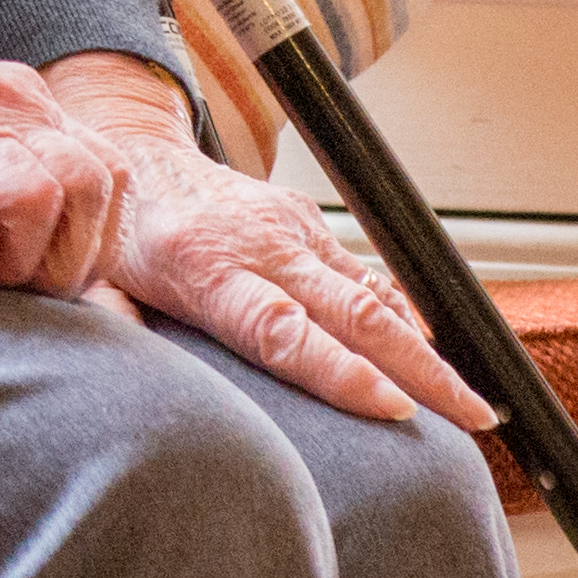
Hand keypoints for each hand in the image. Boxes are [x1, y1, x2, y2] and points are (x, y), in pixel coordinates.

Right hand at [0, 30, 127, 297]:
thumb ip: (28, 184)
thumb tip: (90, 269)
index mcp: (19, 97)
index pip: (112, 171)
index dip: (96, 239)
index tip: (50, 274)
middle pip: (89, 183)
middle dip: (67, 257)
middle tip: (16, 283)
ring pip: (38, 203)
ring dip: (15, 264)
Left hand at [80, 83, 496, 433]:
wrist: (138, 160)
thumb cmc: (118, 240)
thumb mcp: (103, 289)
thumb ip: (122, 334)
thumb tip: (140, 396)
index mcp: (206, 271)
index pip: (285, 331)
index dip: (343, 374)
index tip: (396, 410)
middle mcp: (262, 246)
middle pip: (355, 315)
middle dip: (424, 372)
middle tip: (474, 418)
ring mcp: (292, 228)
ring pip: (374, 294)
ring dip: (425, 351)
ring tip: (470, 404)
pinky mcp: (309, 219)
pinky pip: (365, 276)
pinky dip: (402, 319)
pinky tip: (429, 357)